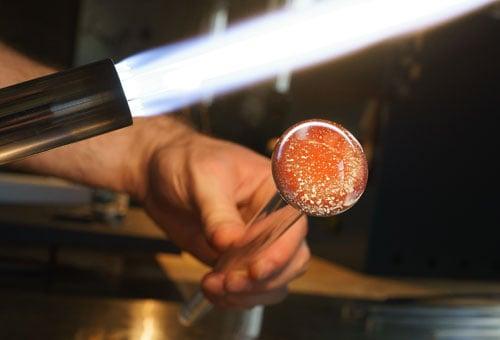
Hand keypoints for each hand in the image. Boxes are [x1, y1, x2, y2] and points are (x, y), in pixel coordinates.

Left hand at [137, 118, 309, 308]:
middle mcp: (272, 218)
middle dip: (263, 279)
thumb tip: (231, 244)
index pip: (292, 226)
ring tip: (214, 287)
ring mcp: (256, 241)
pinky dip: (235, 297)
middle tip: (229, 284)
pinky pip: (249, 287)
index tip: (255, 269)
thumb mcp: (203, 179)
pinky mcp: (237, 259)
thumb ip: (218, 213)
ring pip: (274, 280)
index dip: (280, 252)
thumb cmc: (186, 161)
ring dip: (248, 293)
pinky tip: (213, 291)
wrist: (158, 173)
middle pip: (291, 259)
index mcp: (274, 190)